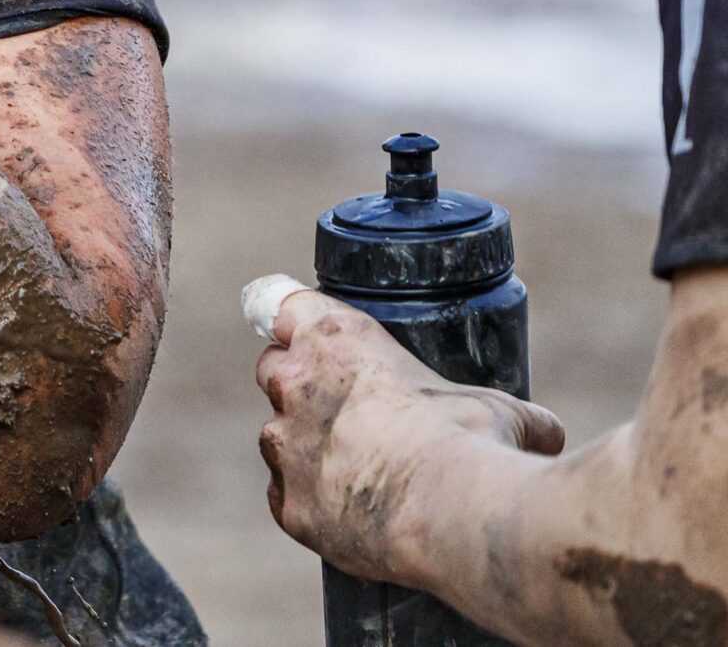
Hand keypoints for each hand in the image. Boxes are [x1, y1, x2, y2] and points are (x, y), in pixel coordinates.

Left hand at [255, 287, 566, 586]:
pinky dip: (311, 502)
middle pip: (273, 369)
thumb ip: (507, 409)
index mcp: (335, 337)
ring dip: (307, 448)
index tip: (301, 334)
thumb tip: (544, 431)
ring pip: (277, 437)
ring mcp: (284, 444)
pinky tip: (347, 513)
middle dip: (301, 386)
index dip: (292, 320)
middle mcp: (295, 382)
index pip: (280, 304)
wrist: (457, 513)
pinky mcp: (287, 503)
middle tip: (349, 413)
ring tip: (361, 472)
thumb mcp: (500, 407)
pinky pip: (285, 496)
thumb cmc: (476, 443)